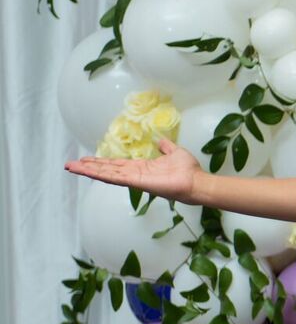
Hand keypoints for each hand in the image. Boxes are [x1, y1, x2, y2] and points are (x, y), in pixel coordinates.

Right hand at [65, 140, 199, 201]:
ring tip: (71, 167)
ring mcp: (134, 179)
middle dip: (89, 167)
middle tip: (70, 164)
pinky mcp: (137, 183)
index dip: (101, 162)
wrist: (197, 181)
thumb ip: (166, 148)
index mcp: (141, 168)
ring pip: (107, 174)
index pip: (116, 165)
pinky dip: (101, 174)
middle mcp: (135, 174)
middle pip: (107, 170)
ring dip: (88, 170)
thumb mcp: (175, 153)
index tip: (86, 159)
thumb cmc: (188, 170)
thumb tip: (160, 141)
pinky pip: (116, 178)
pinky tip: (88, 171)